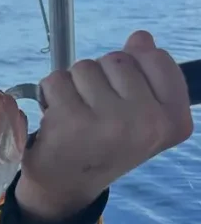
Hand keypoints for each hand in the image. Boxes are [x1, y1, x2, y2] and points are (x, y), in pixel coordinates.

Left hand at [16, 30, 192, 222]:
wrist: (67, 185)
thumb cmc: (104, 144)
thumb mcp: (137, 114)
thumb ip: (144, 75)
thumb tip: (141, 38)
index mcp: (174, 120)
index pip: (158, 58)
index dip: (133, 66)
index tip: (122, 94)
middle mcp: (148, 122)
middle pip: (118, 59)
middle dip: (100, 77)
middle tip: (95, 110)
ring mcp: (111, 121)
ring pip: (85, 67)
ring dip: (74, 85)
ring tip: (77, 115)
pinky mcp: (72, 120)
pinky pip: (56, 79)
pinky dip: (51, 93)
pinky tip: (57, 119)